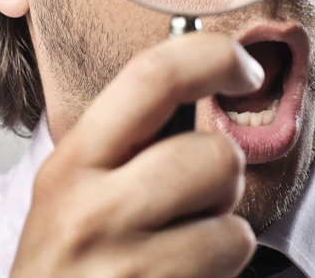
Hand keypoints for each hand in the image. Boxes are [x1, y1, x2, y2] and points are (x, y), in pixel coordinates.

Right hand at [11, 32, 264, 277]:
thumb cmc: (70, 270)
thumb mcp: (74, 196)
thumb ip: (129, 143)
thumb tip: (208, 75)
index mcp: (71, 166)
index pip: (153, 77)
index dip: (213, 58)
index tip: (245, 69)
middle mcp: (90, 214)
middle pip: (214, 155)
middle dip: (224, 177)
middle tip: (194, 201)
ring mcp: (125, 272)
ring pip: (234, 222)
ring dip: (223, 236)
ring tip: (177, 255)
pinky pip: (230, 266)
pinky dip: (219, 276)